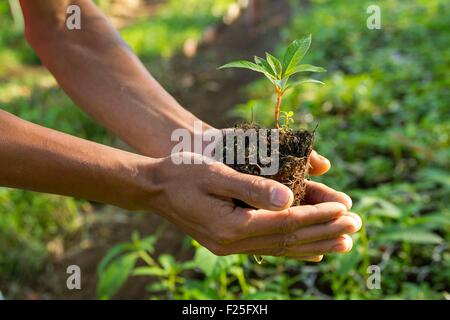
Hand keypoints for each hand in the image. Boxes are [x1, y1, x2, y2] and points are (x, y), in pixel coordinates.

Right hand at [137, 153, 360, 260]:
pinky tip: (310, 250)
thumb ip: (252, 187)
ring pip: (281, 247)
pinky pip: (268, 248)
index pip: (286, 223)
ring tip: (343, 242)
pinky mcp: (228, 242)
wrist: (154, 188)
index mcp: (231, 225)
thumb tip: (291, 199)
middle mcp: (232, 242)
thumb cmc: (183, 173)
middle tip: (356, 227)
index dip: (318, 216)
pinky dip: (293, 248)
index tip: (346, 210)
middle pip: (288, 239)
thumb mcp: (215, 173)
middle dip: (324, 232)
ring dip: (314, 243)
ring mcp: (230, 246)